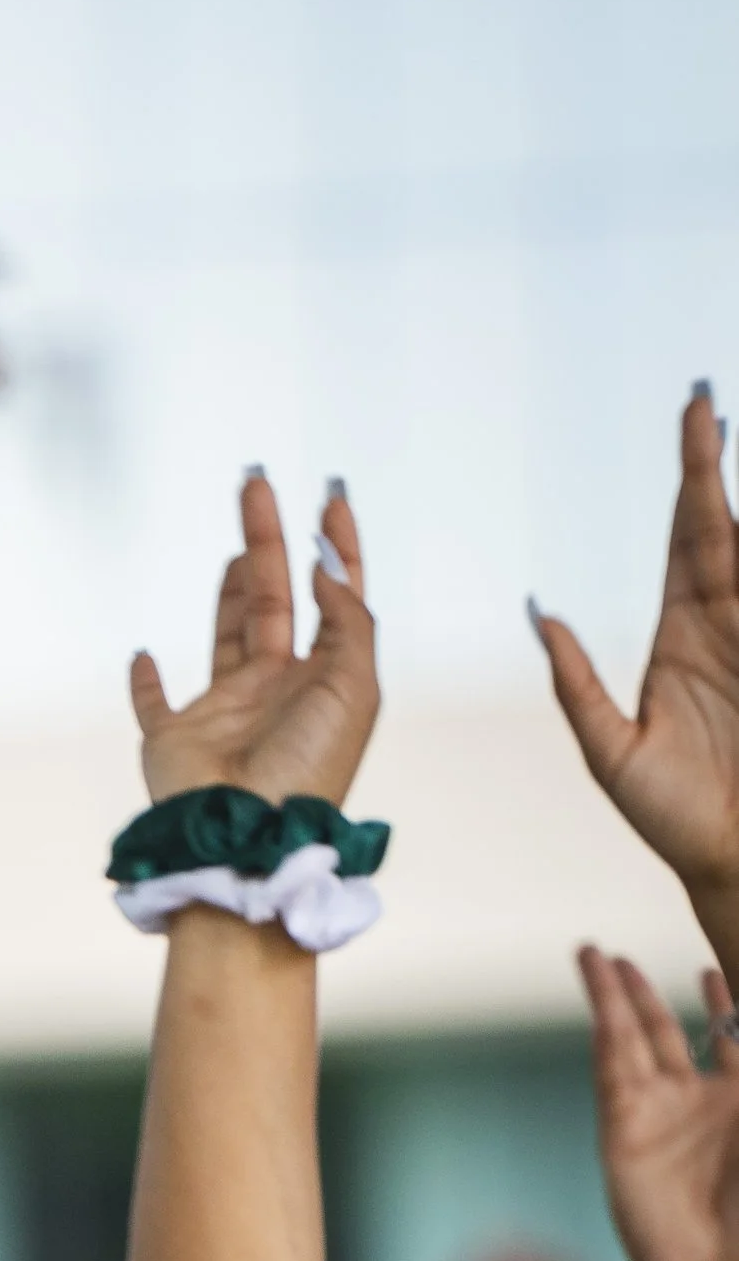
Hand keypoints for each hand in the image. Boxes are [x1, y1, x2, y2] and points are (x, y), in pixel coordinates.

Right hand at [130, 475, 378, 804]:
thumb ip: (347, 620)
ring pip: (226, 636)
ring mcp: (224, 713)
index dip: (336, 549)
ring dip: (230, 591)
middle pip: (272, 599)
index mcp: (323, 680)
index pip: (334, 600)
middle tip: (256, 483)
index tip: (331, 501)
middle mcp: (276, 691)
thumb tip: (322, 569)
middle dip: (268, 539)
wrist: (248, 837)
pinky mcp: (173, 737)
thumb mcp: (354, 685)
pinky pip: (154, 705)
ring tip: (239, 546)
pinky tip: (144, 656)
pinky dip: (145, 683)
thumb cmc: (309, 769)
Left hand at [535, 390, 738, 920]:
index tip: (697, 417)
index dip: (694, 475)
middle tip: (708, 400)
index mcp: (681, 634)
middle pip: (723, 524)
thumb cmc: (672, 818)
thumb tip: (540, 614)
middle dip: (716, 465)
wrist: (730, 860)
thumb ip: (576, 684)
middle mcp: (726, 622)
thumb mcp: (610, 751)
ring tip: (726, 430)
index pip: (689, 534)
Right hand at [578, 945, 738, 1260]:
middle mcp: (694, 1104)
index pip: (725, 1037)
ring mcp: (655, 1115)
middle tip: (617, 956)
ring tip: (594, 956)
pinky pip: (614, 1068)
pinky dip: (608, 1030)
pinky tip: (603, 1000)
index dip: (718, 1003)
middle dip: (643, 992)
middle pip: (665, 1032)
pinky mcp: (623, 1129)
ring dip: (614, 997)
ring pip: (632, 1040)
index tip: (708, 971)